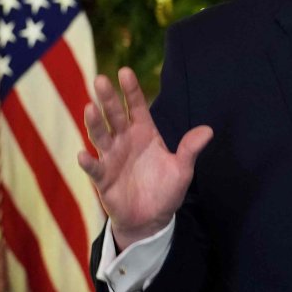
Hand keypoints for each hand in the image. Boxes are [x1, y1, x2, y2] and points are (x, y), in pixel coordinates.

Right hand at [76, 67, 213, 249]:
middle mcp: (125, 140)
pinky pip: (94, 168)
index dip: (131, 90)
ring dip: (94, 123)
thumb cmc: (165, 190)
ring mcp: (111, 157)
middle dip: (108, 98)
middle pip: (114, 115)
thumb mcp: (182, 170)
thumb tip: (209, 130)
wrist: (151, 220)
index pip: (136, 106)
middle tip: (100, 79)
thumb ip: (190, 149)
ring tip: (89, 108)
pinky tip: (83, 155)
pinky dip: (88, 162)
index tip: (125, 72)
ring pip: (100, 136)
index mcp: (144, 133)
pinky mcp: (103, 178)